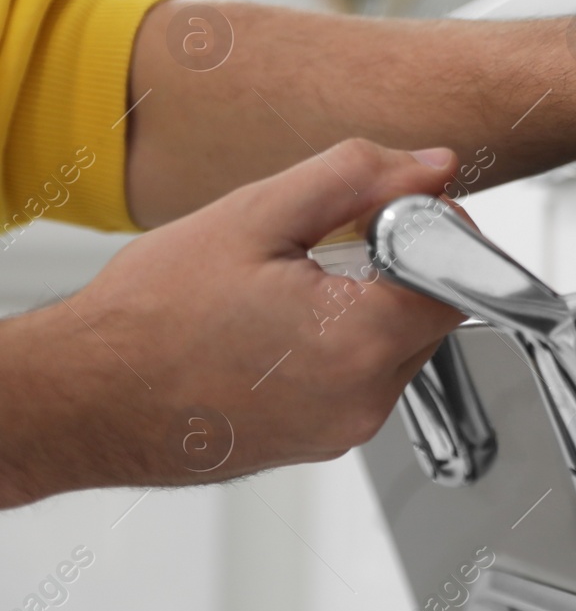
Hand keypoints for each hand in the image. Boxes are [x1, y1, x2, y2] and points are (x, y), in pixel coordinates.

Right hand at [0, 139, 464, 506]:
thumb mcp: (256, 215)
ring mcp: (344, 431)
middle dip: (401, 267)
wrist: (83, 398)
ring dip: (371, 307)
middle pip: (434, 314)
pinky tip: (283, 327)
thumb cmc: (148, 317)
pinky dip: (343, 345)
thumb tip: (430, 166)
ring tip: (295, 289)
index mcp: (358, 341)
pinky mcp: (322, 444)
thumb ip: (358, 179)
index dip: (436, 233)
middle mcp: (364, 399)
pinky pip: (364, 381)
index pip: (457, 278)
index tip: (398, 210)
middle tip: (334, 243)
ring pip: (401, 348)